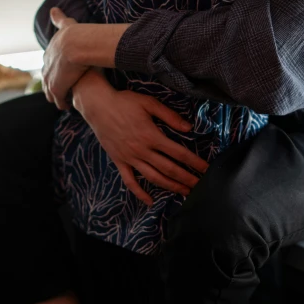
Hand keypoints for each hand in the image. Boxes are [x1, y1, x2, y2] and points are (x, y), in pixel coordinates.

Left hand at [42, 7, 89, 109]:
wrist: (76, 44)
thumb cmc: (75, 34)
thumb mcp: (66, 25)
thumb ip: (59, 19)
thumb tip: (53, 9)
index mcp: (49, 53)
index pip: (49, 64)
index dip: (54, 69)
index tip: (61, 74)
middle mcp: (46, 66)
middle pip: (46, 79)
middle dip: (52, 85)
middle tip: (60, 91)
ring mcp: (50, 78)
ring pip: (50, 92)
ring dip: (57, 97)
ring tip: (64, 101)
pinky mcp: (56, 89)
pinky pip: (58, 100)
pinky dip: (63, 103)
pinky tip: (68, 106)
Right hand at [72, 70, 208, 204]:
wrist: (97, 106)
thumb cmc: (124, 101)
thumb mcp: (149, 103)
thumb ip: (169, 116)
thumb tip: (188, 128)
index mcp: (152, 136)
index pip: (179, 153)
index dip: (194, 162)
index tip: (206, 169)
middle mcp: (142, 150)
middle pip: (169, 169)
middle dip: (187, 178)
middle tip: (201, 187)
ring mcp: (130, 158)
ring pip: (153, 177)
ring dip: (170, 186)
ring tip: (184, 192)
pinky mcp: (119, 161)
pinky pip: (130, 181)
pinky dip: (139, 193)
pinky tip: (150, 201)